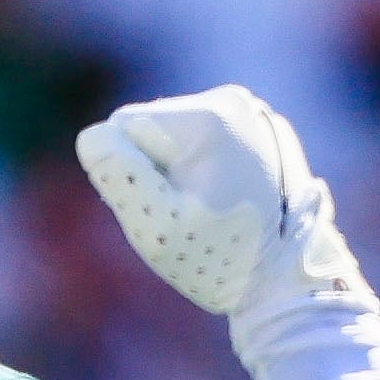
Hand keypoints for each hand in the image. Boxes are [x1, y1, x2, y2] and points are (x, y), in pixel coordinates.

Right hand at [75, 85, 359, 320]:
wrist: (286, 278)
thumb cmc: (220, 260)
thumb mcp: (158, 230)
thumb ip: (119, 179)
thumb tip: (93, 138)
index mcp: (208, 117)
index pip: (122, 131)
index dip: (128, 177)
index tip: (166, 208)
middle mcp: (231, 101)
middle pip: (147, 130)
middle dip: (152, 173)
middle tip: (189, 215)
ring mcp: (246, 112)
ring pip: (169, 138)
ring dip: (174, 175)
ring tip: (209, 210)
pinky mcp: (251, 129)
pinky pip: (196, 144)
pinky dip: (198, 172)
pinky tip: (223, 200)